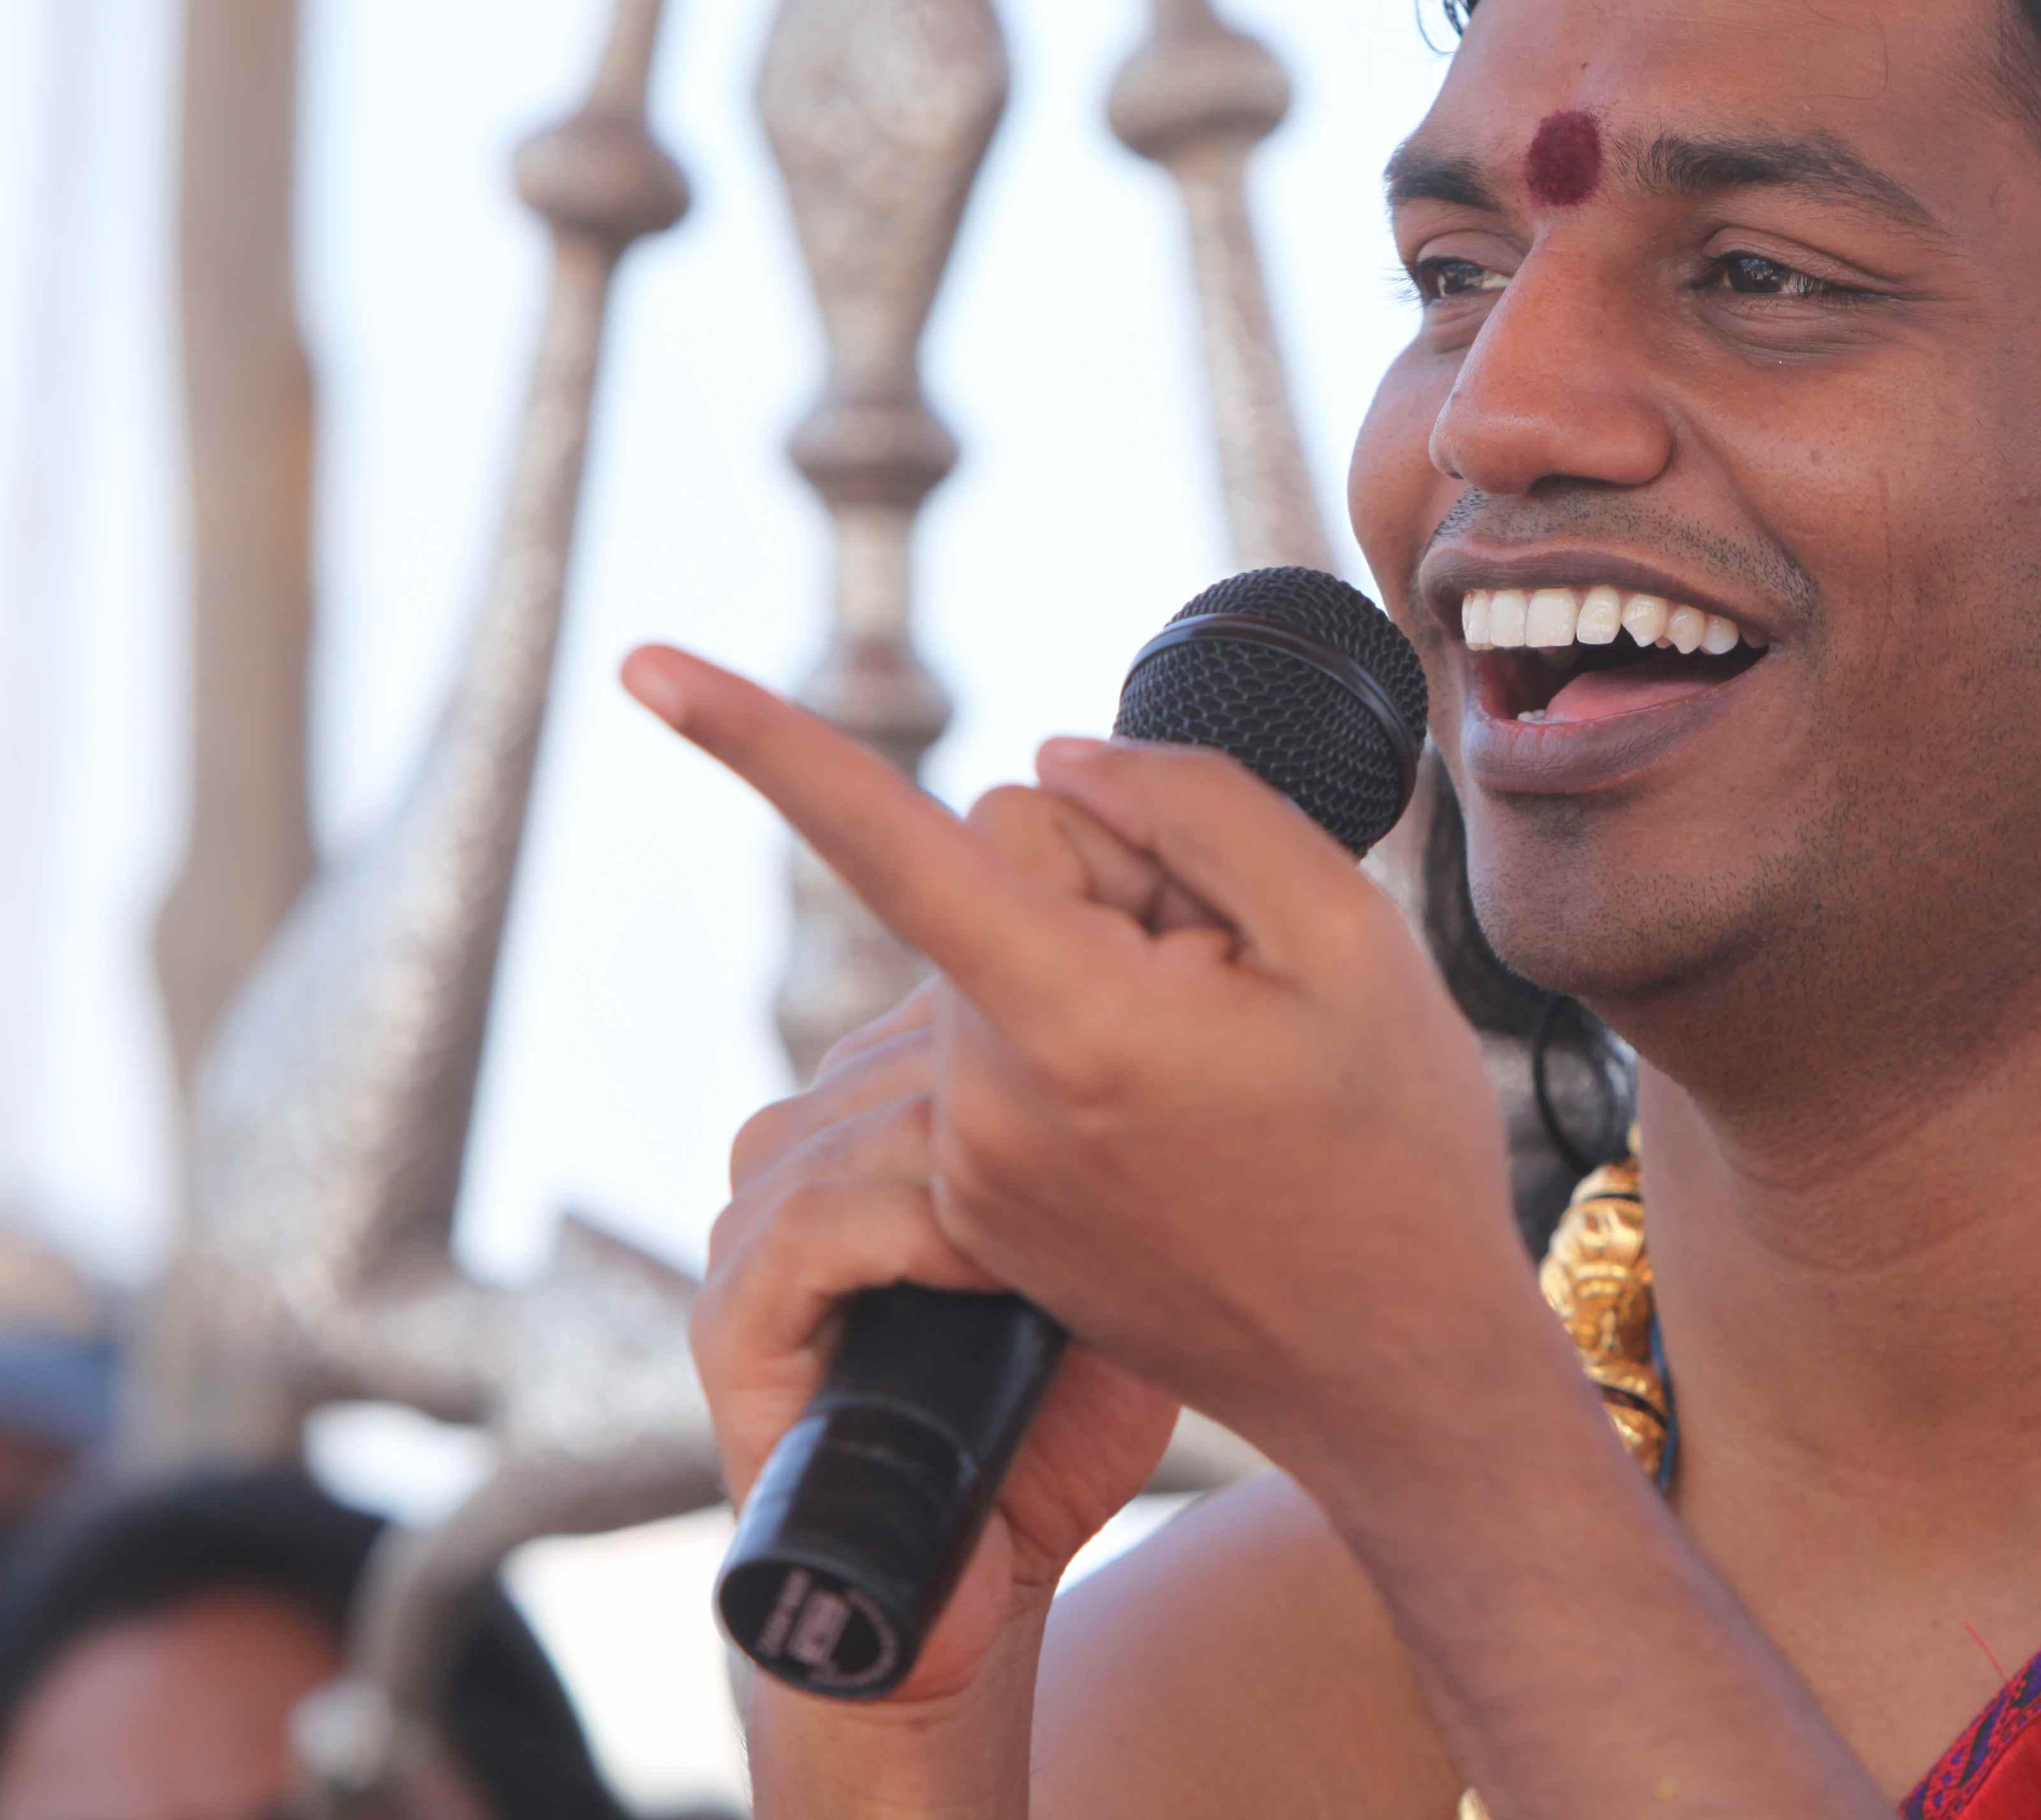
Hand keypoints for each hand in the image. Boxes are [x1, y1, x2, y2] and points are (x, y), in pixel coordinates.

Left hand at [634, 647, 1540, 1488]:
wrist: (1395, 1374)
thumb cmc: (1394, 1148)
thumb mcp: (1350, 935)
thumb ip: (1192, 809)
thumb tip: (1052, 765)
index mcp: (1068, 1027)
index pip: (892, 846)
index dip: (764, 742)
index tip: (645, 666)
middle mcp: (985, 1105)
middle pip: (1000, 876)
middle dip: (1116, 883)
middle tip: (1246, 984)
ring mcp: (975, 1168)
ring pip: (1007, 956)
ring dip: (1111, 965)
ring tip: (1231, 1067)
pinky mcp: (984, 1207)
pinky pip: (1007, 1044)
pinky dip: (1094, 1038)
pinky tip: (1196, 1109)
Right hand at [698, 982, 1179, 1705]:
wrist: (977, 1598)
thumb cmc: (1057, 1439)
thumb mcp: (1112, 1276)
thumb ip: (1113, 1173)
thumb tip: (1168, 1061)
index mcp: (885, 1134)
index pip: (935, 1012)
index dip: (1030, 1021)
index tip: (1137, 1050)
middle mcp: (809, 1165)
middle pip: (892, 1055)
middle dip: (1004, 1081)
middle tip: (1117, 1123)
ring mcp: (755, 1240)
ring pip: (840, 1124)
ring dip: (959, 1147)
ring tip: (1064, 1195)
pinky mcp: (731, 1330)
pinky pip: (800, 1231)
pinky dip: (897, 1228)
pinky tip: (985, 1253)